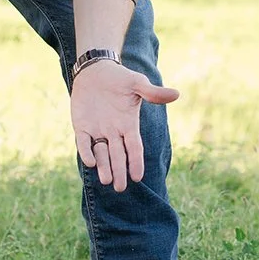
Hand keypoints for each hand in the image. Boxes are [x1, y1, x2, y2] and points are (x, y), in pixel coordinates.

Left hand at [71, 61, 178, 191]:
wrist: (95, 71)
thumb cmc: (120, 78)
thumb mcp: (137, 84)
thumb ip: (153, 93)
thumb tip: (176, 94)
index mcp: (129, 125)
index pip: (134, 148)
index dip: (136, 162)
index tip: (137, 177)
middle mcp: (114, 132)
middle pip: (118, 156)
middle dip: (119, 171)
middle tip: (120, 188)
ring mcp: (97, 130)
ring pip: (102, 153)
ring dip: (104, 166)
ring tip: (106, 180)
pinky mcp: (81, 126)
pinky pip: (83, 142)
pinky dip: (86, 151)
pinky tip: (89, 162)